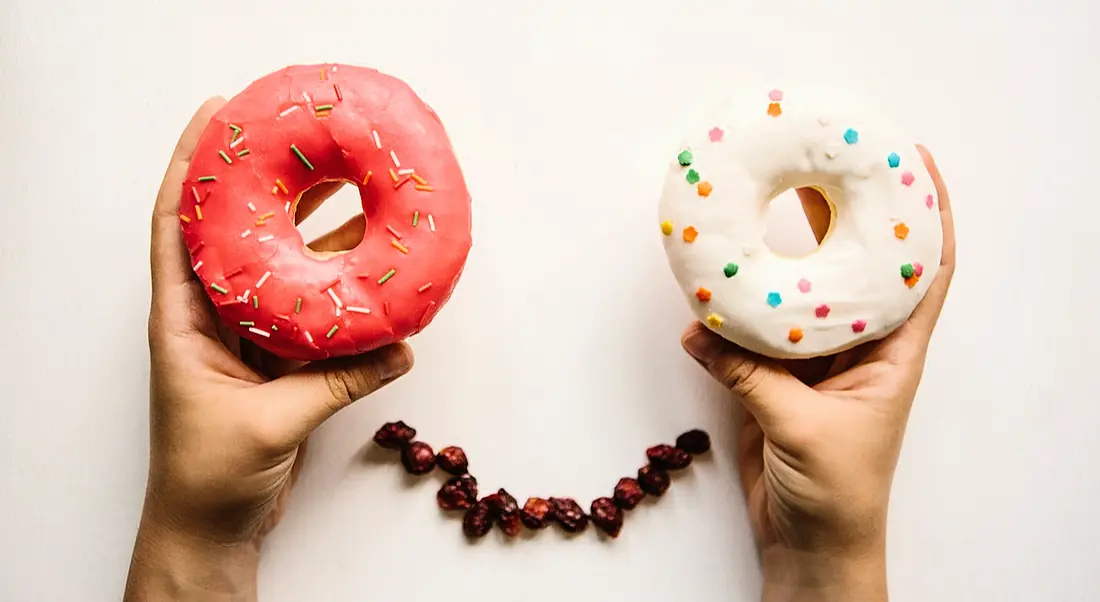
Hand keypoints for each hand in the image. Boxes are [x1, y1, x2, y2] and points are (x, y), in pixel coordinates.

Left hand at [124, 98, 413, 600]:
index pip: (176, 224)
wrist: (211, 527)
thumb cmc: (208, 476)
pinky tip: (369, 267)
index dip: (192, 165)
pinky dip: (338, 288)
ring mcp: (247, 338)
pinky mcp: (278, 363)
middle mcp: (212, 318)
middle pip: (236, 231)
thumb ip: (336, 383)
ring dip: (312, 230)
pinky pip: (311, 311)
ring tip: (349, 185)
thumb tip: (400, 348)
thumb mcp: (270, 424)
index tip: (217, 113)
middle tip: (303, 138)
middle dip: (267, 182)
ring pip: (281, 267)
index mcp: (183, 320)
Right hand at [681, 146, 954, 601]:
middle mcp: (860, 347)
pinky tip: (710, 289)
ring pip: (803, 293)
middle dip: (849, 213)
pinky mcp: (775, 380)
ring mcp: (816, 361)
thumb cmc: (839, 493)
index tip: (913, 162)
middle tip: (823, 161)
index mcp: (894, 353)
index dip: (930, 214)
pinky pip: (754, 333)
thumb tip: (702, 331)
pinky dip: (733, 312)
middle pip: (862, 265)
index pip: (927, 270)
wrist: (811, 543)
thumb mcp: (803, 428)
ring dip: (787, 253)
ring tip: (768, 200)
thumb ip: (751, 376)